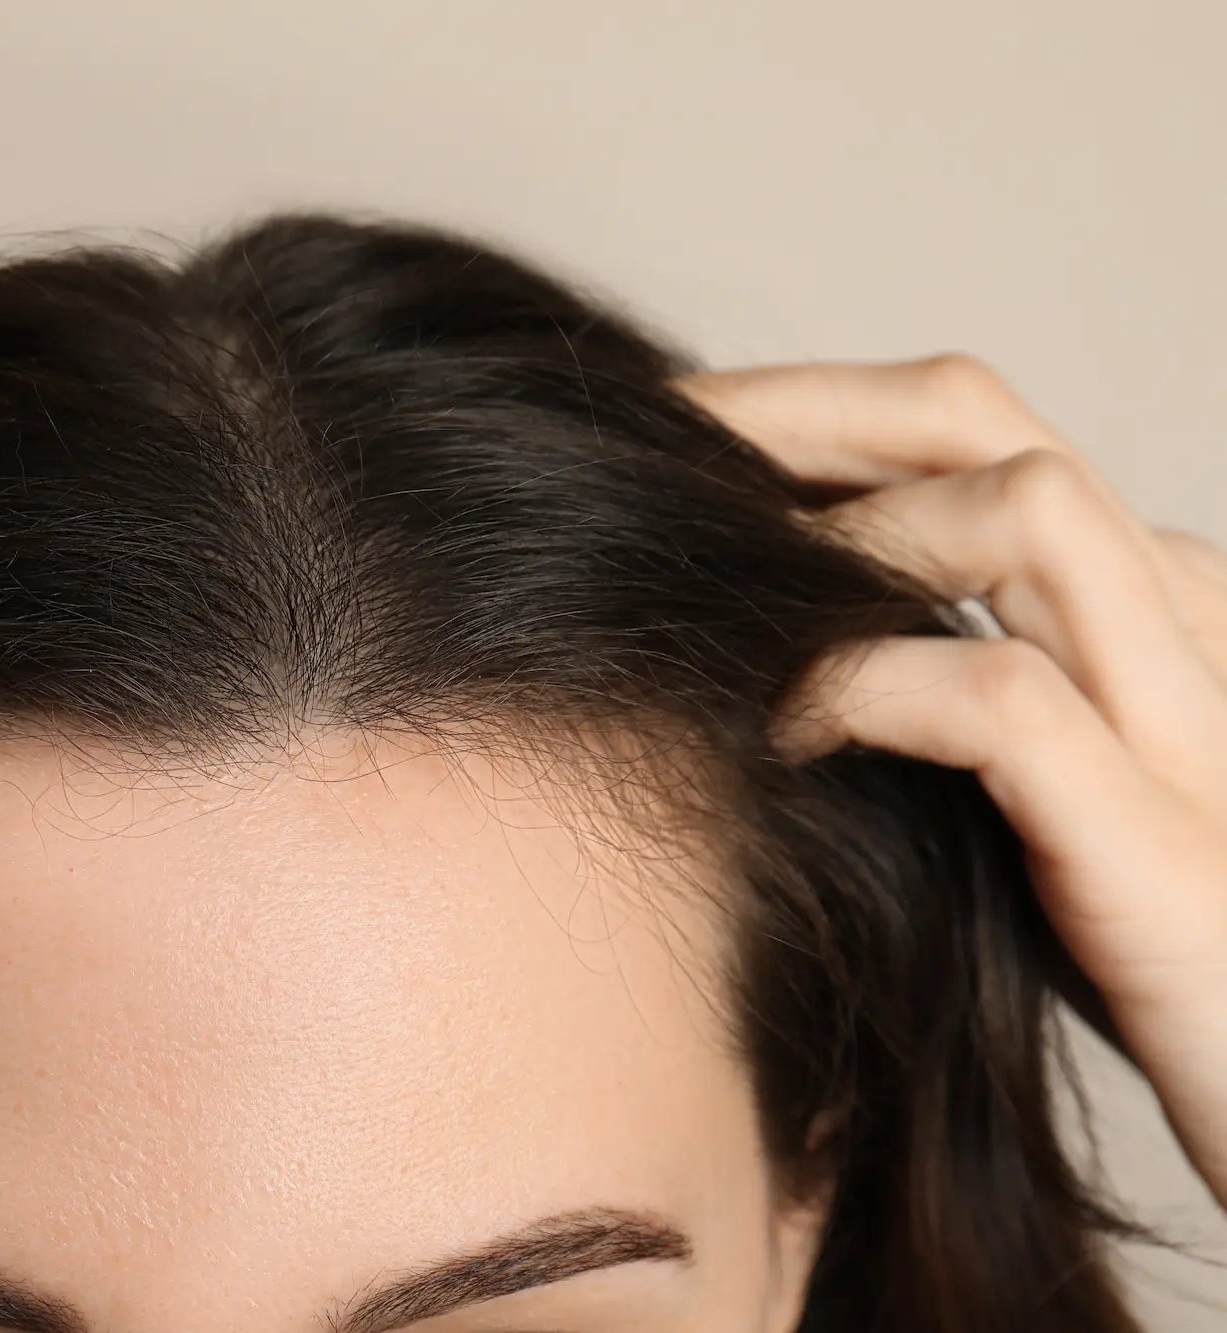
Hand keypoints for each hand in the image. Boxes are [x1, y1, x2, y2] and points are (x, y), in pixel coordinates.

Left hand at [673, 354, 1226, 1210]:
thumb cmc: (1130, 958)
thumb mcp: (1028, 793)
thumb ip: (945, 698)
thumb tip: (768, 640)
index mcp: (1141, 603)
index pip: (963, 426)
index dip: (805, 407)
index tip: (669, 434)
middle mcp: (1180, 627)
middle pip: (977, 418)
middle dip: (790, 415)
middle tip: (653, 454)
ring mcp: (1191, 733)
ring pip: (1027, 510)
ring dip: (843, 535)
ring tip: (728, 595)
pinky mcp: (1168, 854)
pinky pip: (1005, 705)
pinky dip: (865, 689)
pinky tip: (779, 734)